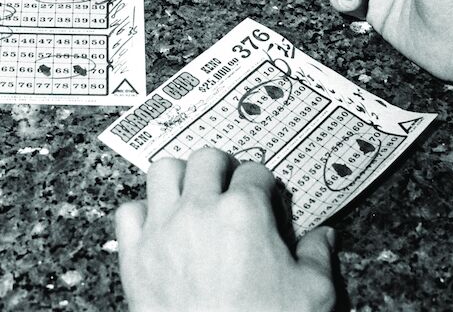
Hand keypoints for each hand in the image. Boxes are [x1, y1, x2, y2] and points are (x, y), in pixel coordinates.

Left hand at [115, 148, 335, 311]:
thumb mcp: (312, 295)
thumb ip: (319, 257)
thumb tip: (324, 237)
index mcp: (244, 212)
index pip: (255, 172)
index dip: (264, 185)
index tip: (265, 198)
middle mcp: (199, 210)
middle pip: (207, 157)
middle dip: (222, 168)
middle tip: (229, 187)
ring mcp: (162, 229)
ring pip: (163, 171)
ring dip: (179, 178)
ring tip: (192, 195)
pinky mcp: (135, 255)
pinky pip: (128, 212)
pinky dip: (142, 213)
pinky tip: (158, 226)